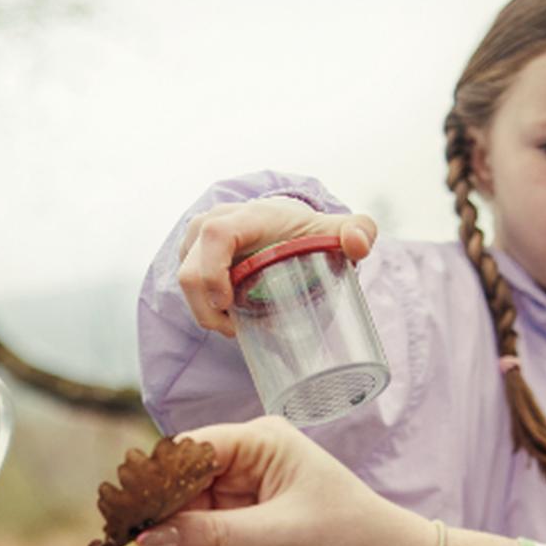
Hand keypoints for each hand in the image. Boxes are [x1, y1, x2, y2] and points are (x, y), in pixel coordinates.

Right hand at [135, 416, 434, 545]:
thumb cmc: (349, 538)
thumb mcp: (279, 535)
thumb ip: (212, 534)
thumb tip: (151, 537)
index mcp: (262, 442)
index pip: (193, 449)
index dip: (157, 477)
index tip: (129, 508)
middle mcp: (248, 462)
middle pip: (181, 479)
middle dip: (155, 509)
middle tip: (127, 539)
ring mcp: (244, 496)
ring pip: (184, 508)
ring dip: (163, 532)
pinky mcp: (244, 528)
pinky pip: (197, 532)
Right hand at [176, 199, 377, 337]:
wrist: (279, 222)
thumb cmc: (306, 230)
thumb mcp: (337, 230)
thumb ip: (360, 231)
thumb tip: (357, 245)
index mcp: (247, 216)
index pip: (215, 236)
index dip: (212, 273)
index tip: (227, 305)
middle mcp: (212, 221)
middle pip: (190, 270)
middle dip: (207, 310)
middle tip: (236, 330)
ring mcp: (195, 238)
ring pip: (185, 282)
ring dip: (204, 312)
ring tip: (234, 325)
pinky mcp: (188, 254)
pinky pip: (186, 286)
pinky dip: (201, 306)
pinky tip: (226, 313)